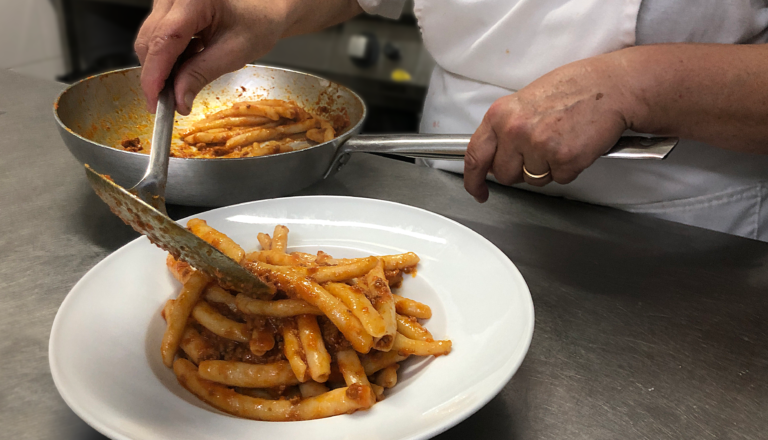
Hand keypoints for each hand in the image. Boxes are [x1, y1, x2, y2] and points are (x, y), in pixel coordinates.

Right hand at [135, 0, 289, 114]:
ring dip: (162, 67)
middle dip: (156, 76)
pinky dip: (168, 56)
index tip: (155, 102)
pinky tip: (186, 63)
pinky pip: (157, 36)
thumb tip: (178, 100)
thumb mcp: (233, 53)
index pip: (163, 41)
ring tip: (184, 81)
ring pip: (150, 40)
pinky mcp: (168, 8)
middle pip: (150, 41)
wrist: (265, 8)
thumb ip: (201, 75)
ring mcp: (168, 0)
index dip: (154, 76)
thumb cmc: (258, 21)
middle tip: (170, 103)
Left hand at [464, 55, 633, 201]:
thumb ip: (505, 128)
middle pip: (504, 174)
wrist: (611, 86)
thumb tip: (497, 155)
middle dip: (519, 170)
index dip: (473, 179)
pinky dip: (568, 168)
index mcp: (500, 114)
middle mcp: (515, 131)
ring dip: (546, 169)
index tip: (477, 189)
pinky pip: (558, 179)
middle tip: (538, 151)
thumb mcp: (525, 101)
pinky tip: (574, 144)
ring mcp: (539, 146)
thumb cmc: (573, 89)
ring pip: (532, 180)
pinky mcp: (564, 159)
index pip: (475, 155)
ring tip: (560, 140)